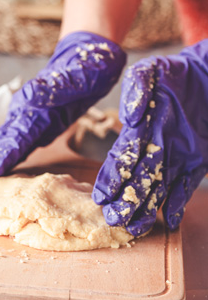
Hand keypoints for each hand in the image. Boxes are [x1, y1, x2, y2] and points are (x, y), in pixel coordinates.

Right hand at [0, 32, 125, 189]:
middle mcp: (24, 114)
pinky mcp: (36, 126)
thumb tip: (28, 95)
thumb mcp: (78, 74)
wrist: (88, 55)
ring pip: (2, 146)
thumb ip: (54, 86)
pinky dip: (2, 161)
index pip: (13, 138)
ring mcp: (28, 120)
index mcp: (32, 106)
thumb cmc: (87, 65)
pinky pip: (16, 147)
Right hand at [94, 41, 207, 234]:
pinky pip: (187, 186)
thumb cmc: (179, 71)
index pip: (123, 157)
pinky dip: (179, 203)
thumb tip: (128, 116)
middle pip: (138, 177)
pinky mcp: (199, 161)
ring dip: (146, 207)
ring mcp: (177, 155)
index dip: (112, 177)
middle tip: (114, 220)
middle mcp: (155, 146)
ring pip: (158, 187)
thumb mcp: (153, 71)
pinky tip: (170, 220)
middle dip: (125, 199)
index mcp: (140, 128)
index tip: (101, 196)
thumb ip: (138, 88)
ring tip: (134, 228)